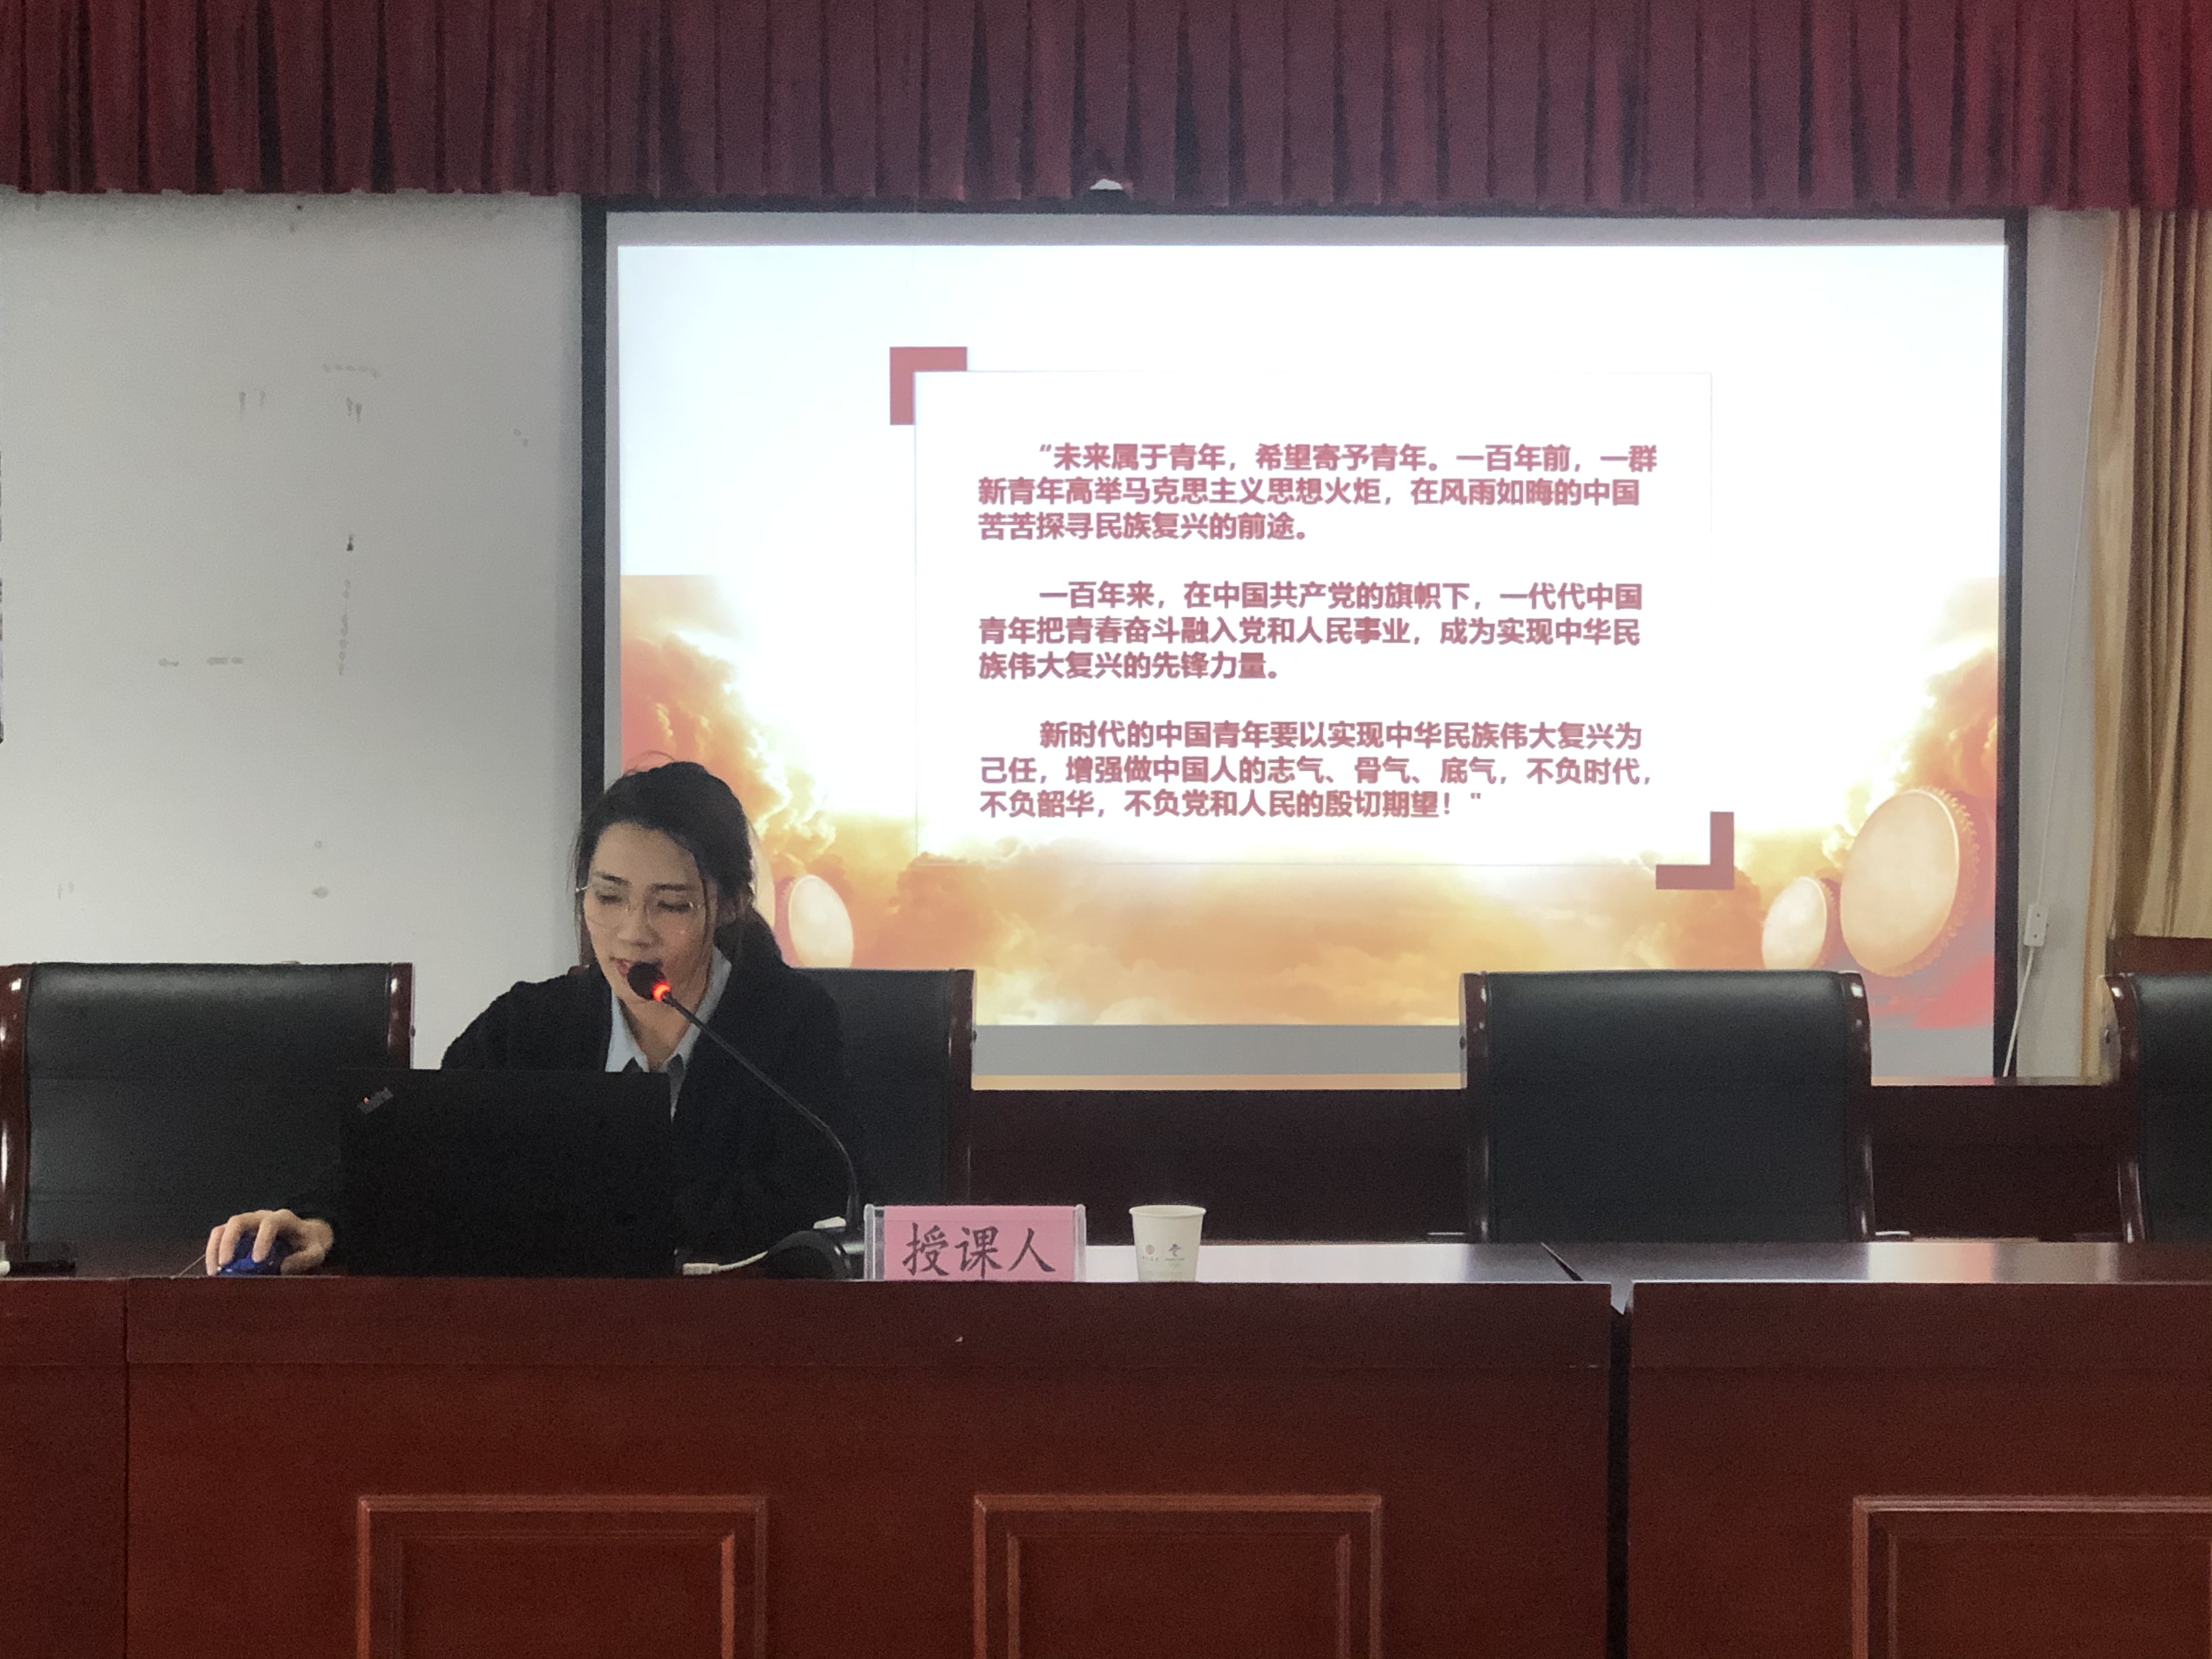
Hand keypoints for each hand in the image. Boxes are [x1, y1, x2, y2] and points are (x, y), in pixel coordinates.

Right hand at [204, 1209, 333, 1276]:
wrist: (304, 1236)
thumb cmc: (308, 1244)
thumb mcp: (315, 1251)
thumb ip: (304, 1258)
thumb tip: (283, 1268)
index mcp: (282, 1219)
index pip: (270, 1223)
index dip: (262, 1239)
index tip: (258, 1260)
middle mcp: (261, 1217)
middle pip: (238, 1221)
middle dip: (229, 1241)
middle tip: (225, 1264)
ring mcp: (246, 1224)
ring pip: (223, 1228)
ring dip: (215, 1248)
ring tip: (214, 1271)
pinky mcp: (236, 1234)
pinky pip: (219, 1237)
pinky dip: (213, 1253)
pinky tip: (213, 1271)